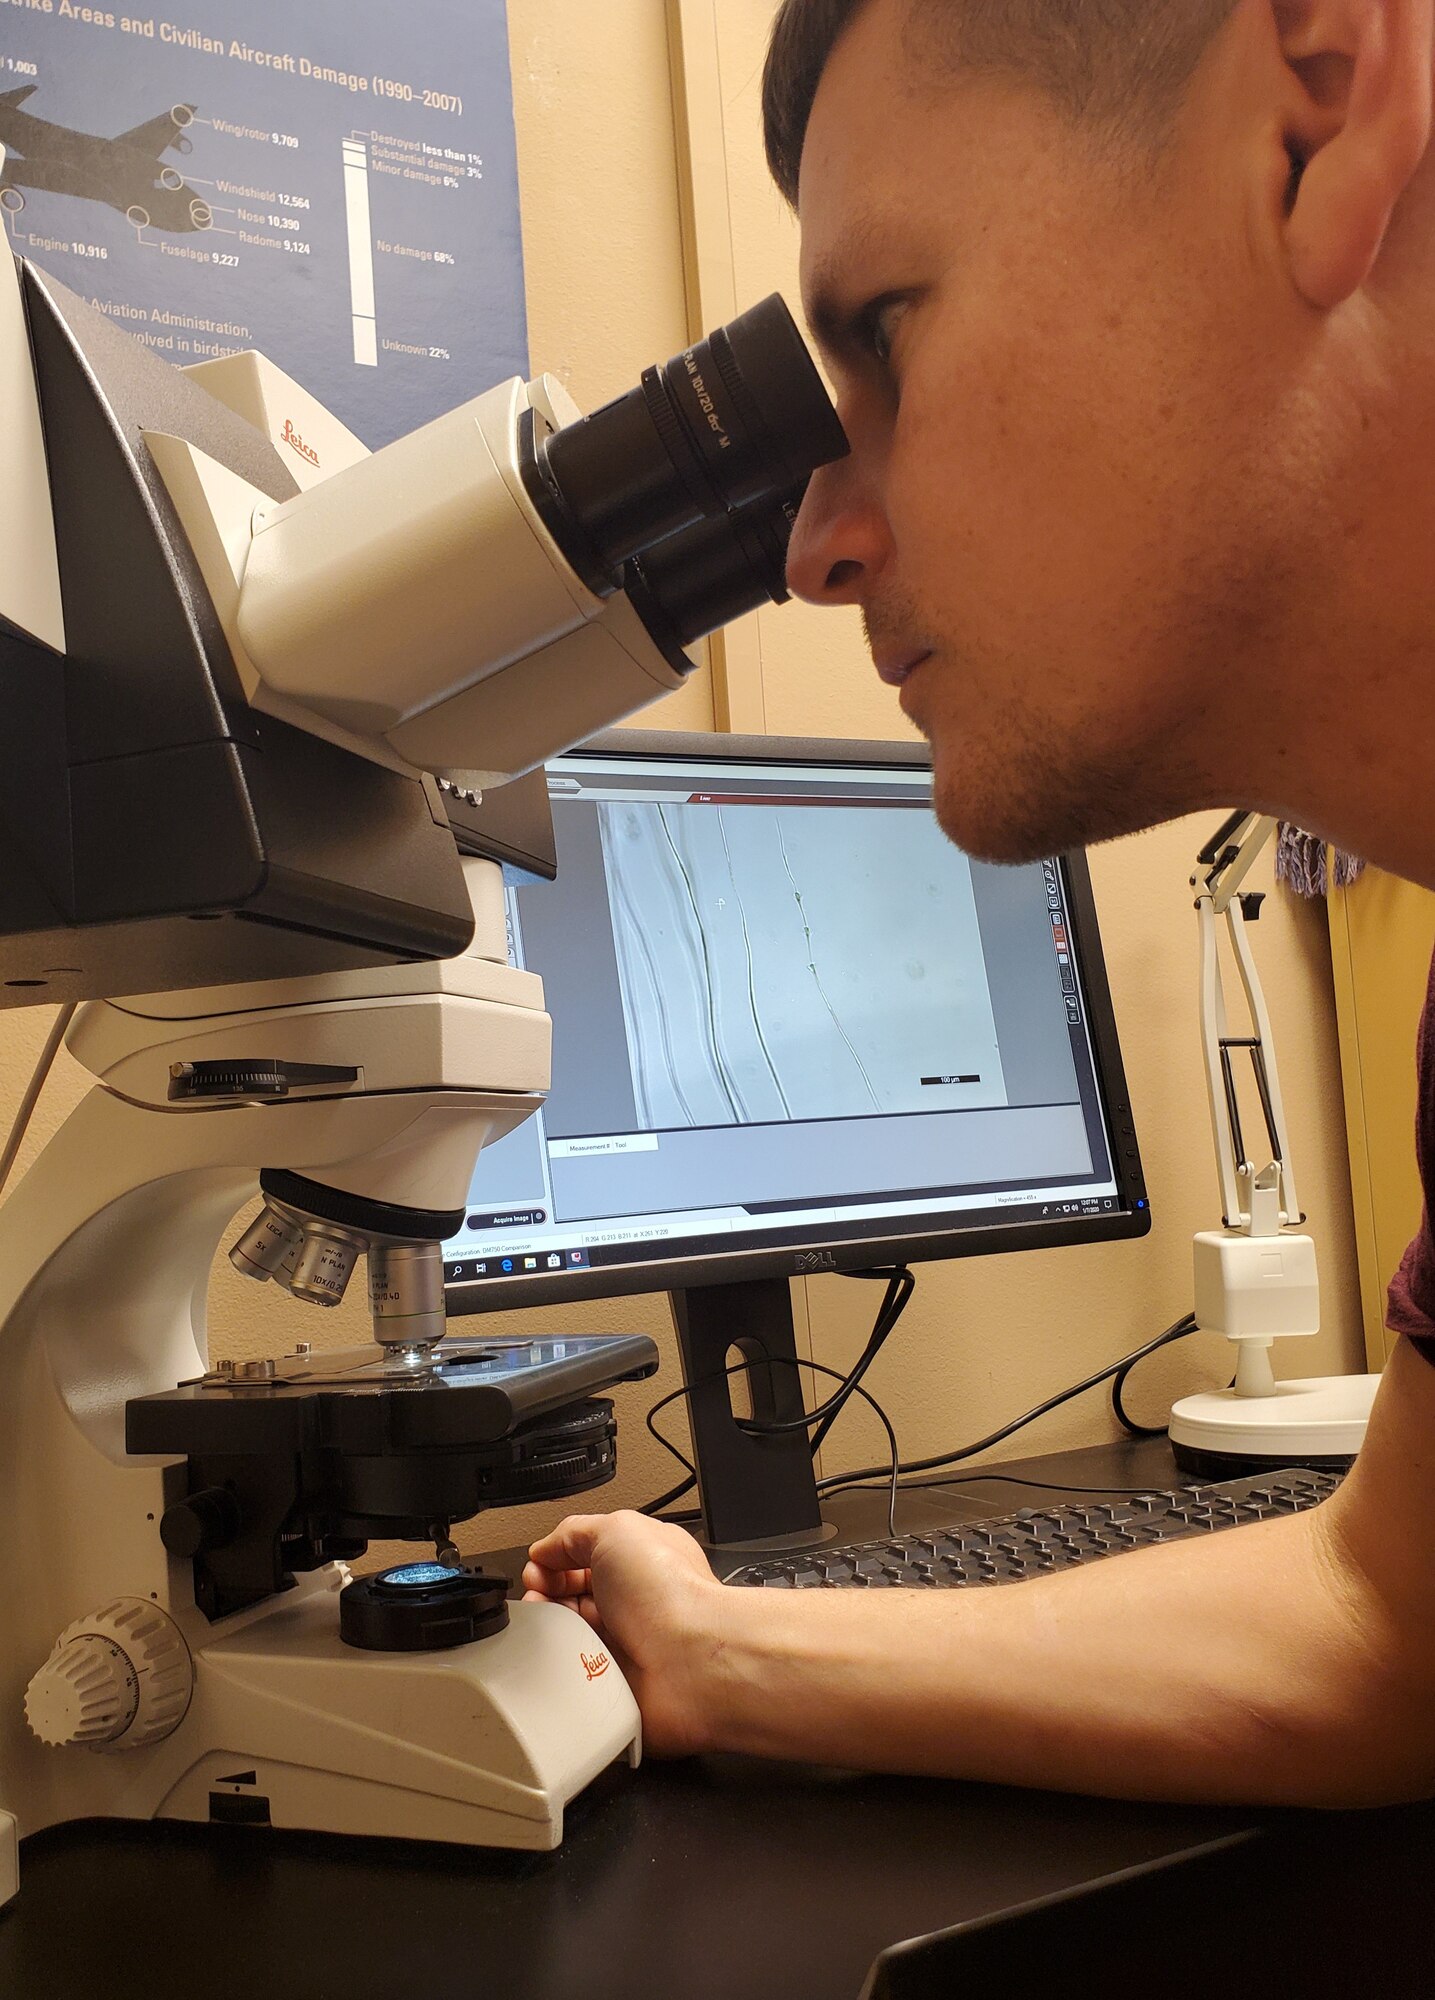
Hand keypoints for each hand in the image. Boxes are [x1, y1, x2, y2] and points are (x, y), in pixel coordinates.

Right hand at [523, 1511, 727, 1756]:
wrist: (692, 1662)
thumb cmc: (671, 1595)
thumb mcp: (616, 1530)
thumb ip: (574, 1532)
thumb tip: (545, 1550)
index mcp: (637, 1559)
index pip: (580, 1556)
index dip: (552, 1561)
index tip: (539, 1569)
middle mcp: (631, 1601)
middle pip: (568, 1596)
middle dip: (544, 1595)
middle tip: (541, 1598)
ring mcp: (623, 1643)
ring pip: (567, 1636)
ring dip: (553, 1631)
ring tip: (556, 1628)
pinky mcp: (616, 1683)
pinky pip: (574, 1675)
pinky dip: (563, 1668)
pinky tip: (567, 1657)